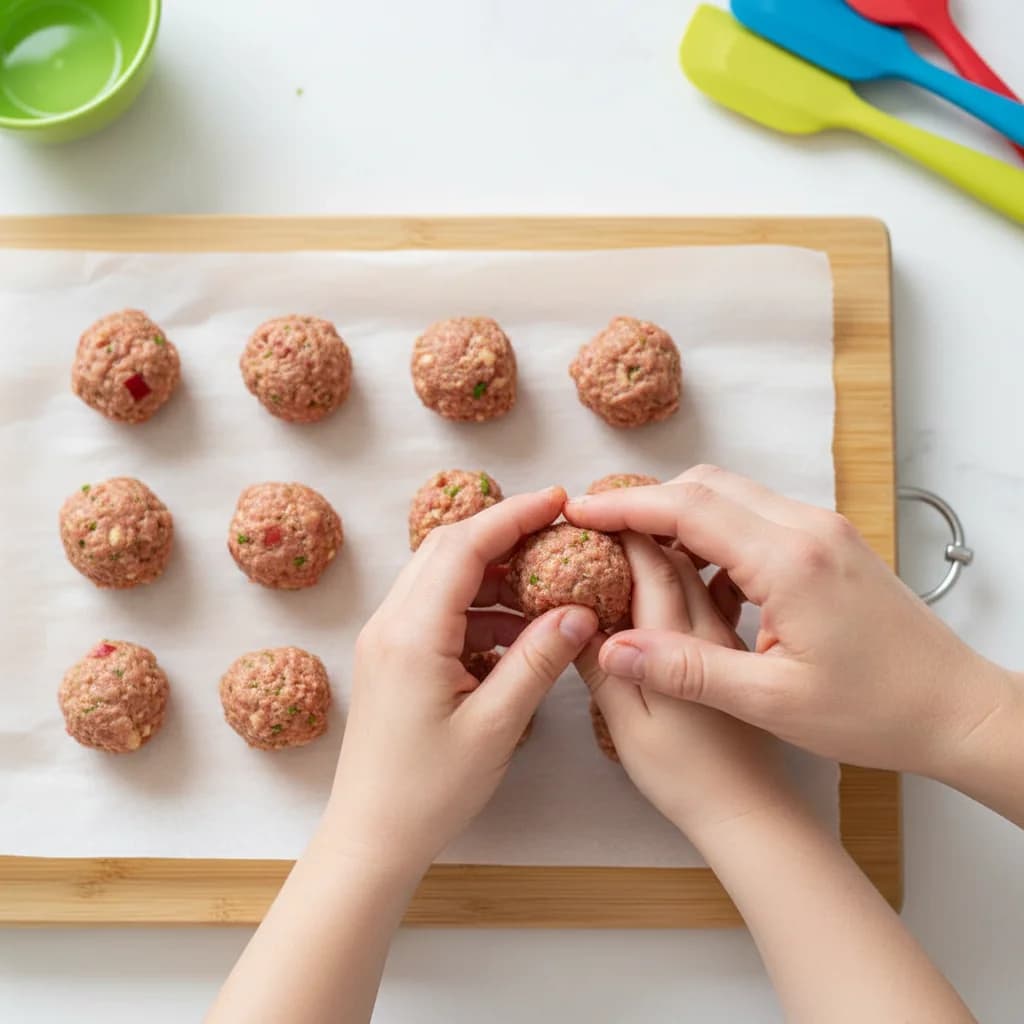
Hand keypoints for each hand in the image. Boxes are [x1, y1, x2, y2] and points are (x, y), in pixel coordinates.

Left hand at [329, 487, 598, 873]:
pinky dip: (477, 608)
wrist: (371, 837)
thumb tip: (579, 611)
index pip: (463, 546)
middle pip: (448, 549)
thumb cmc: (428, 792)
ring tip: (546, 584)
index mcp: (412, 633)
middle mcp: (390, 624)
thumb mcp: (495, 726)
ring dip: (492, 572)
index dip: (513, 515)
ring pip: (442, 577)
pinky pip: (437, 610)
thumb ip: (537, 660)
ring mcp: (386, 639)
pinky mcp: (392, 657)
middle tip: (556, 531)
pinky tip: (516, 632)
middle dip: (503, 531)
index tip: (557, 499)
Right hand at [566, 465, 1016, 780]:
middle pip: (706, 485)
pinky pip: (757, 515)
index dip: (625, 507)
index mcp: (791, 561)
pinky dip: (714, 528)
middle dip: (646, 501)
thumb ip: (687, 669)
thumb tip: (613, 649)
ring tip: (637, 553)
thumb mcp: (772, 701)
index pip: (688, 508)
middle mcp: (808, 528)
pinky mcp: (829, 542)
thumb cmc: (876, 712)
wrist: (955, 708)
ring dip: (679, 513)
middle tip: (599, 532)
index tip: (578, 512)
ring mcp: (823, 530)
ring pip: (731, 494)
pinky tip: (698, 573)